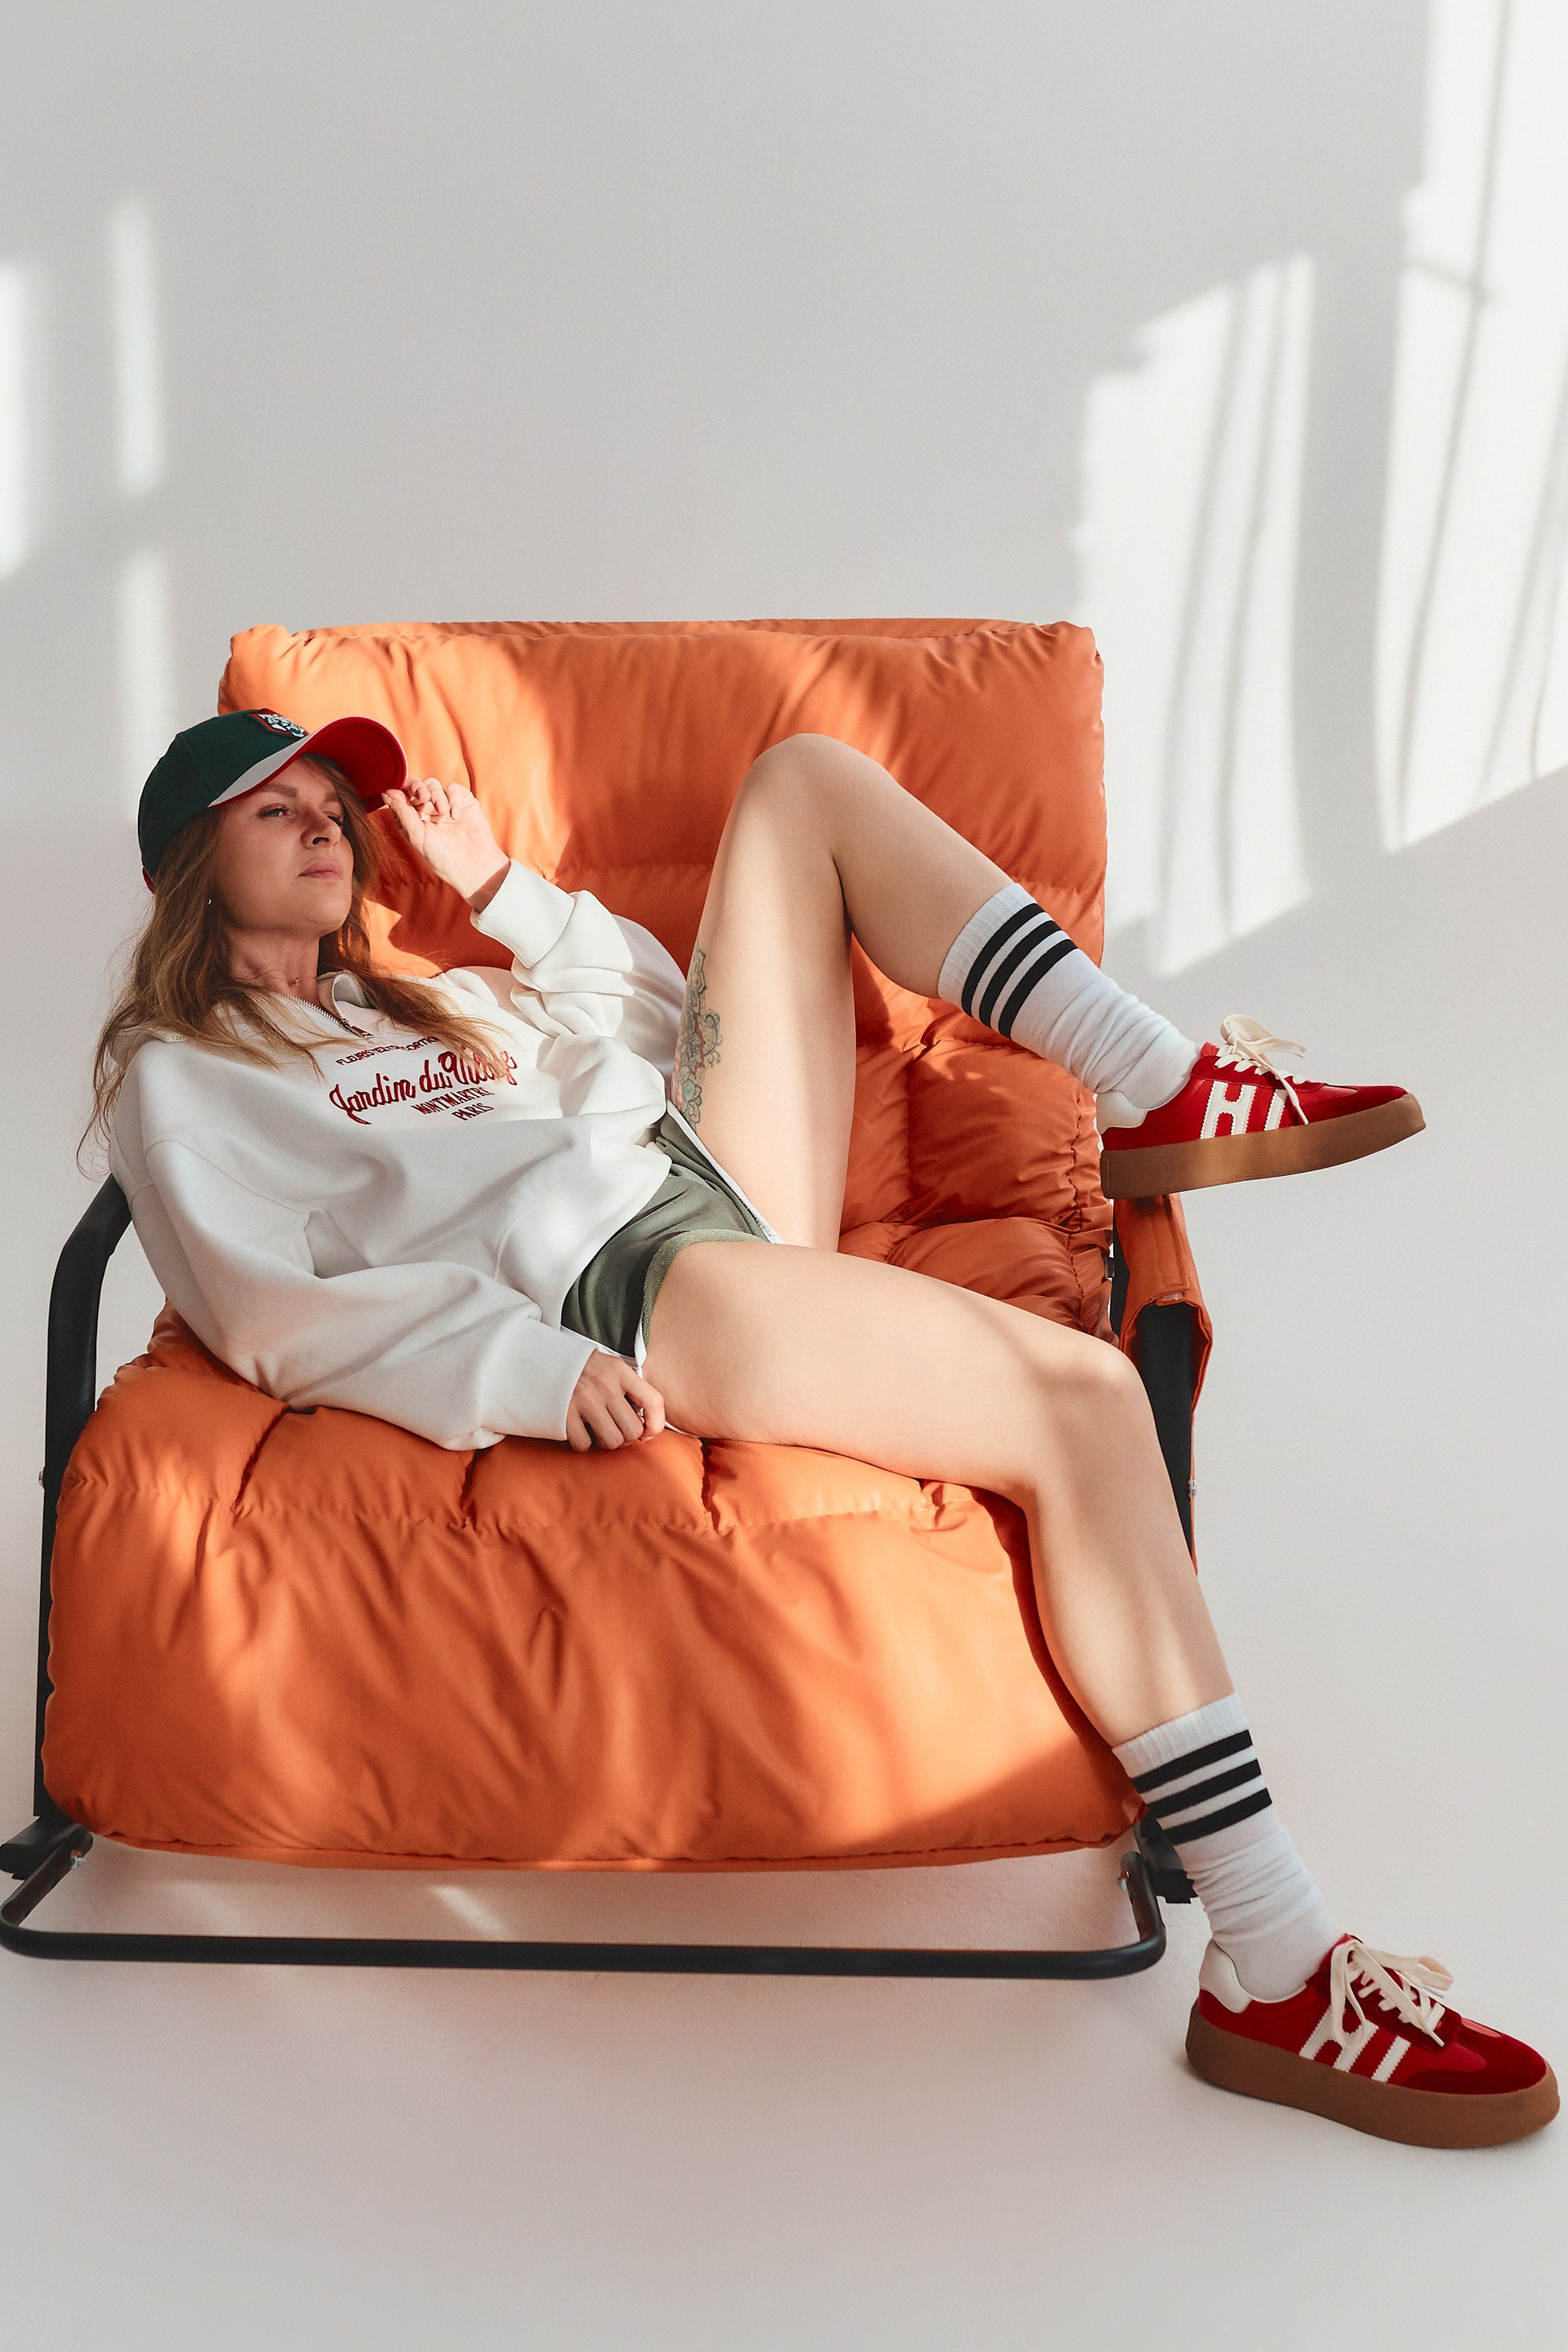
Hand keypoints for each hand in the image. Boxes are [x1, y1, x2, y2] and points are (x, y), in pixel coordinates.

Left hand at [383, 776, 509, 907]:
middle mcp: (426, 811)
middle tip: (424, 798)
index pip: (401, 795)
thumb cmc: (442, 857)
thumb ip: (402, 812)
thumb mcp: (417, 836)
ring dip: (436, 795)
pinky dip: (454, 798)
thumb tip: (385, 792)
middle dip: (418, 788)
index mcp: (411, 819)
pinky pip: (453, 788)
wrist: (473, 865)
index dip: (402, 791)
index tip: (407, 797)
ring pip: (433, 784)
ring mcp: (444, 805)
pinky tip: (456, 815)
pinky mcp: (462, 802)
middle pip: (416, 785)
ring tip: (443, 813)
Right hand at [565, 1354, 666, 1452]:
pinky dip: (583, 1443)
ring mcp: (583, 1400)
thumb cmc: (583, 1370)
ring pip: (612, 1442)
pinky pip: (584, 1445)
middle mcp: (604, 1385)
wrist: (542, 1359)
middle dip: (626, 1437)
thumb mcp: (610, 1368)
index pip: (653, 1402)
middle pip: (633, 1430)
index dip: (656, 1424)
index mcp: (619, 1371)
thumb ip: (630, 1390)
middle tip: (615, 1429)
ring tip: (598, 1430)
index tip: (647, 1432)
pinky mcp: (564, 1414)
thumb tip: (648, 1427)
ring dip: (606, 1442)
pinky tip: (579, 1430)